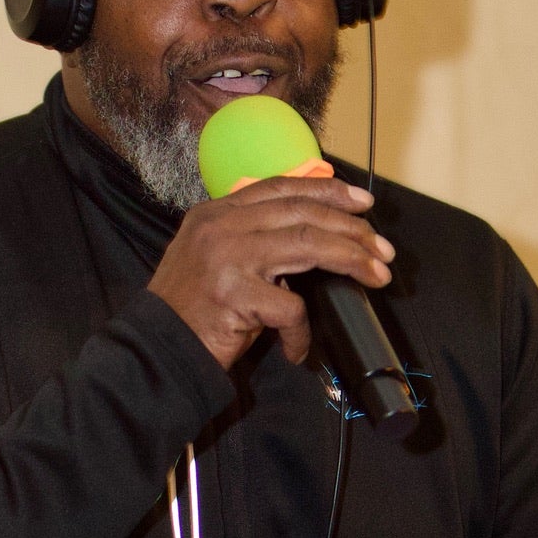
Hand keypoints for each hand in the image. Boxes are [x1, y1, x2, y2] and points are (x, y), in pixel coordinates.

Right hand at [148, 175, 394, 370]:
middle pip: (302, 212)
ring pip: (307, 244)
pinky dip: (302, 331)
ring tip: (377, 275)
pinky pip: (290, 306)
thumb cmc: (191, 311)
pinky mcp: (234, 294)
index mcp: (215, 212)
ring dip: (350, 259)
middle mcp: (220, 226)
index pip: (281, 187)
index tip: (363, 202)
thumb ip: (252, 238)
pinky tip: (298, 348)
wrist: (155, 350)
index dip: (327, 190)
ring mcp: (226, 257)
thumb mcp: (215, 259)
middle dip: (352, 228)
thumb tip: (314, 235)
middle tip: (382, 248)